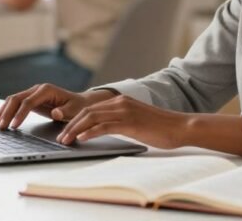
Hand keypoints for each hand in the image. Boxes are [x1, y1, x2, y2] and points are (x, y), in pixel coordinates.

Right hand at [0, 83, 114, 129]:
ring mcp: (33, 93)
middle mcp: (37, 89)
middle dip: (8, 112)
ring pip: (13, 99)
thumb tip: (55, 112)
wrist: (80, 103)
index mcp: (46, 90)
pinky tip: (0, 118)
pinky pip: (15, 103)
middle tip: (1, 126)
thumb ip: (65, 112)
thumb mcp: (74, 111)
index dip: (20, 114)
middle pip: (17, 99)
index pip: (28, 102)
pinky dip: (6, 110)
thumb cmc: (77, 107)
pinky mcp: (30, 99)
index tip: (14, 126)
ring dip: (4, 111)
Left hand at [56, 94, 191, 148]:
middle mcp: (120, 103)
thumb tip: (104, 131)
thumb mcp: (136, 122)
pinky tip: (81, 139)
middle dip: (70, 125)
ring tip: (65, 140)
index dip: (75, 119)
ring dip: (75, 130)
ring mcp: (125, 111)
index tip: (65, 130)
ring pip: (92, 118)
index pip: (91, 109)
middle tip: (60, 137)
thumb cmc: (161, 128)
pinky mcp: (130, 123)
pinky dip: (90, 132)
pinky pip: (105, 126)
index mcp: (121, 101)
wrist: (181, 127)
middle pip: (87, 112)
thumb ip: (120, 122)